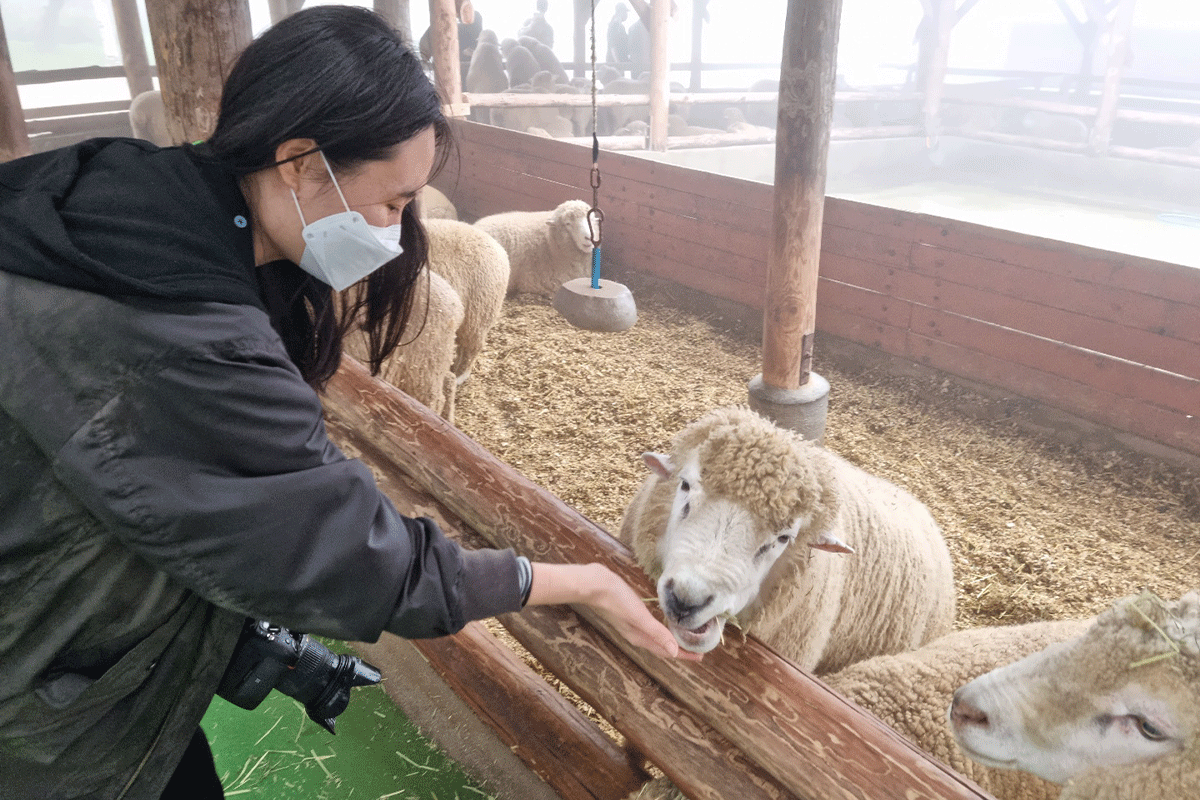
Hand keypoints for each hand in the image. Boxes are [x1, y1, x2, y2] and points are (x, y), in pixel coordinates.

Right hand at [526, 562, 701, 661]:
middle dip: (679, 649)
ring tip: (683, 638)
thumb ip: (657, 633)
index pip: (667, 651)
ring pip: (655, 638)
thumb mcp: (639, 616)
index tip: (700, 657)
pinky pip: (649, 627)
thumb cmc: (616, 599)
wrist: (593, 584)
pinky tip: (662, 621)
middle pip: (662, 646)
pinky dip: (660, 629)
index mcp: (640, 637)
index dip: (684, 655)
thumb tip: (675, 652)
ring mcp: (632, 624)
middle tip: (697, 649)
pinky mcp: (629, 613)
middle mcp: (636, 634)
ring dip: (670, 640)